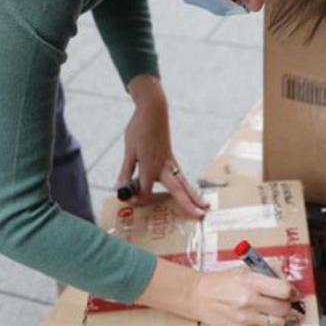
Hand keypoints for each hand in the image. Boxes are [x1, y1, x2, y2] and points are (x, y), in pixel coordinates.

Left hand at [119, 75, 208, 216]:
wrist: (153, 110)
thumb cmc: (139, 129)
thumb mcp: (128, 151)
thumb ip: (125, 172)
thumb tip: (120, 188)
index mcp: (150, 166)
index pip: (145, 192)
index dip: (136, 199)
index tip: (126, 197)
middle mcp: (163, 167)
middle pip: (178, 189)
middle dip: (189, 203)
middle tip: (200, 215)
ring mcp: (170, 162)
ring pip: (184, 183)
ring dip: (194, 195)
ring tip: (205, 206)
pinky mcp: (172, 158)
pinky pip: (180, 175)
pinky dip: (187, 185)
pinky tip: (191, 191)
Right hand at [191, 266, 301, 325]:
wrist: (197, 295)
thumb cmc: (220, 281)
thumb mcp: (243, 270)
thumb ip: (266, 272)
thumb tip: (284, 275)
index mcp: (251, 281)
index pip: (284, 289)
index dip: (291, 291)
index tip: (291, 292)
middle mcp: (249, 300)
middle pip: (284, 307)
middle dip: (286, 304)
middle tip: (282, 301)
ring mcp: (245, 317)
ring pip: (277, 322)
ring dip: (278, 317)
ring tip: (273, 311)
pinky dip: (263, 322)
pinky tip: (255, 315)